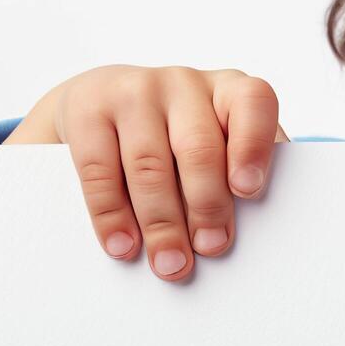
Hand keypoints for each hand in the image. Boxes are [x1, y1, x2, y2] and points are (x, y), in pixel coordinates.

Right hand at [33, 64, 286, 280]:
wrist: (99, 100)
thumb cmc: (174, 133)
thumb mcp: (213, 136)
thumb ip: (237, 170)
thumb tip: (256, 228)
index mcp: (227, 88)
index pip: (253, 102)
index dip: (253, 145)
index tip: (249, 191)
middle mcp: (183, 83)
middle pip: (199, 146)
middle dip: (207, 206)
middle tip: (211, 248)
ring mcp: (133, 91)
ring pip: (149, 164)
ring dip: (161, 223)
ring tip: (169, 262)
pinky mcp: (88, 109)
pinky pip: (99, 170)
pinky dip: (112, 215)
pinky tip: (123, 245)